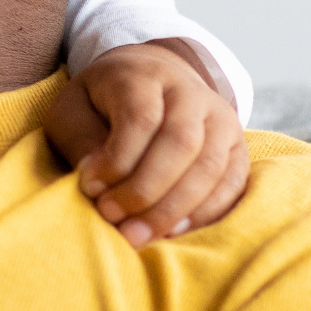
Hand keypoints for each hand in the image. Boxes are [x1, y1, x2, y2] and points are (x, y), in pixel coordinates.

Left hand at [44, 40, 248, 247]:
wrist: (152, 78)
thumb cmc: (102, 102)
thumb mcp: (73, 109)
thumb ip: (80, 140)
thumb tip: (96, 182)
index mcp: (144, 76)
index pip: (141, 118)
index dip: (117, 160)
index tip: (91, 187)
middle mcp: (190, 91)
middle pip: (181, 143)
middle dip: (146, 190)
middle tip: (113, 218)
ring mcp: (220, 117)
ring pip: (210, 166)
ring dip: (173, 209)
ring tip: (137, 235)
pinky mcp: (237, 145)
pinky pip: (232, 183)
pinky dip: (204, 213)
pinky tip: (171, 230)